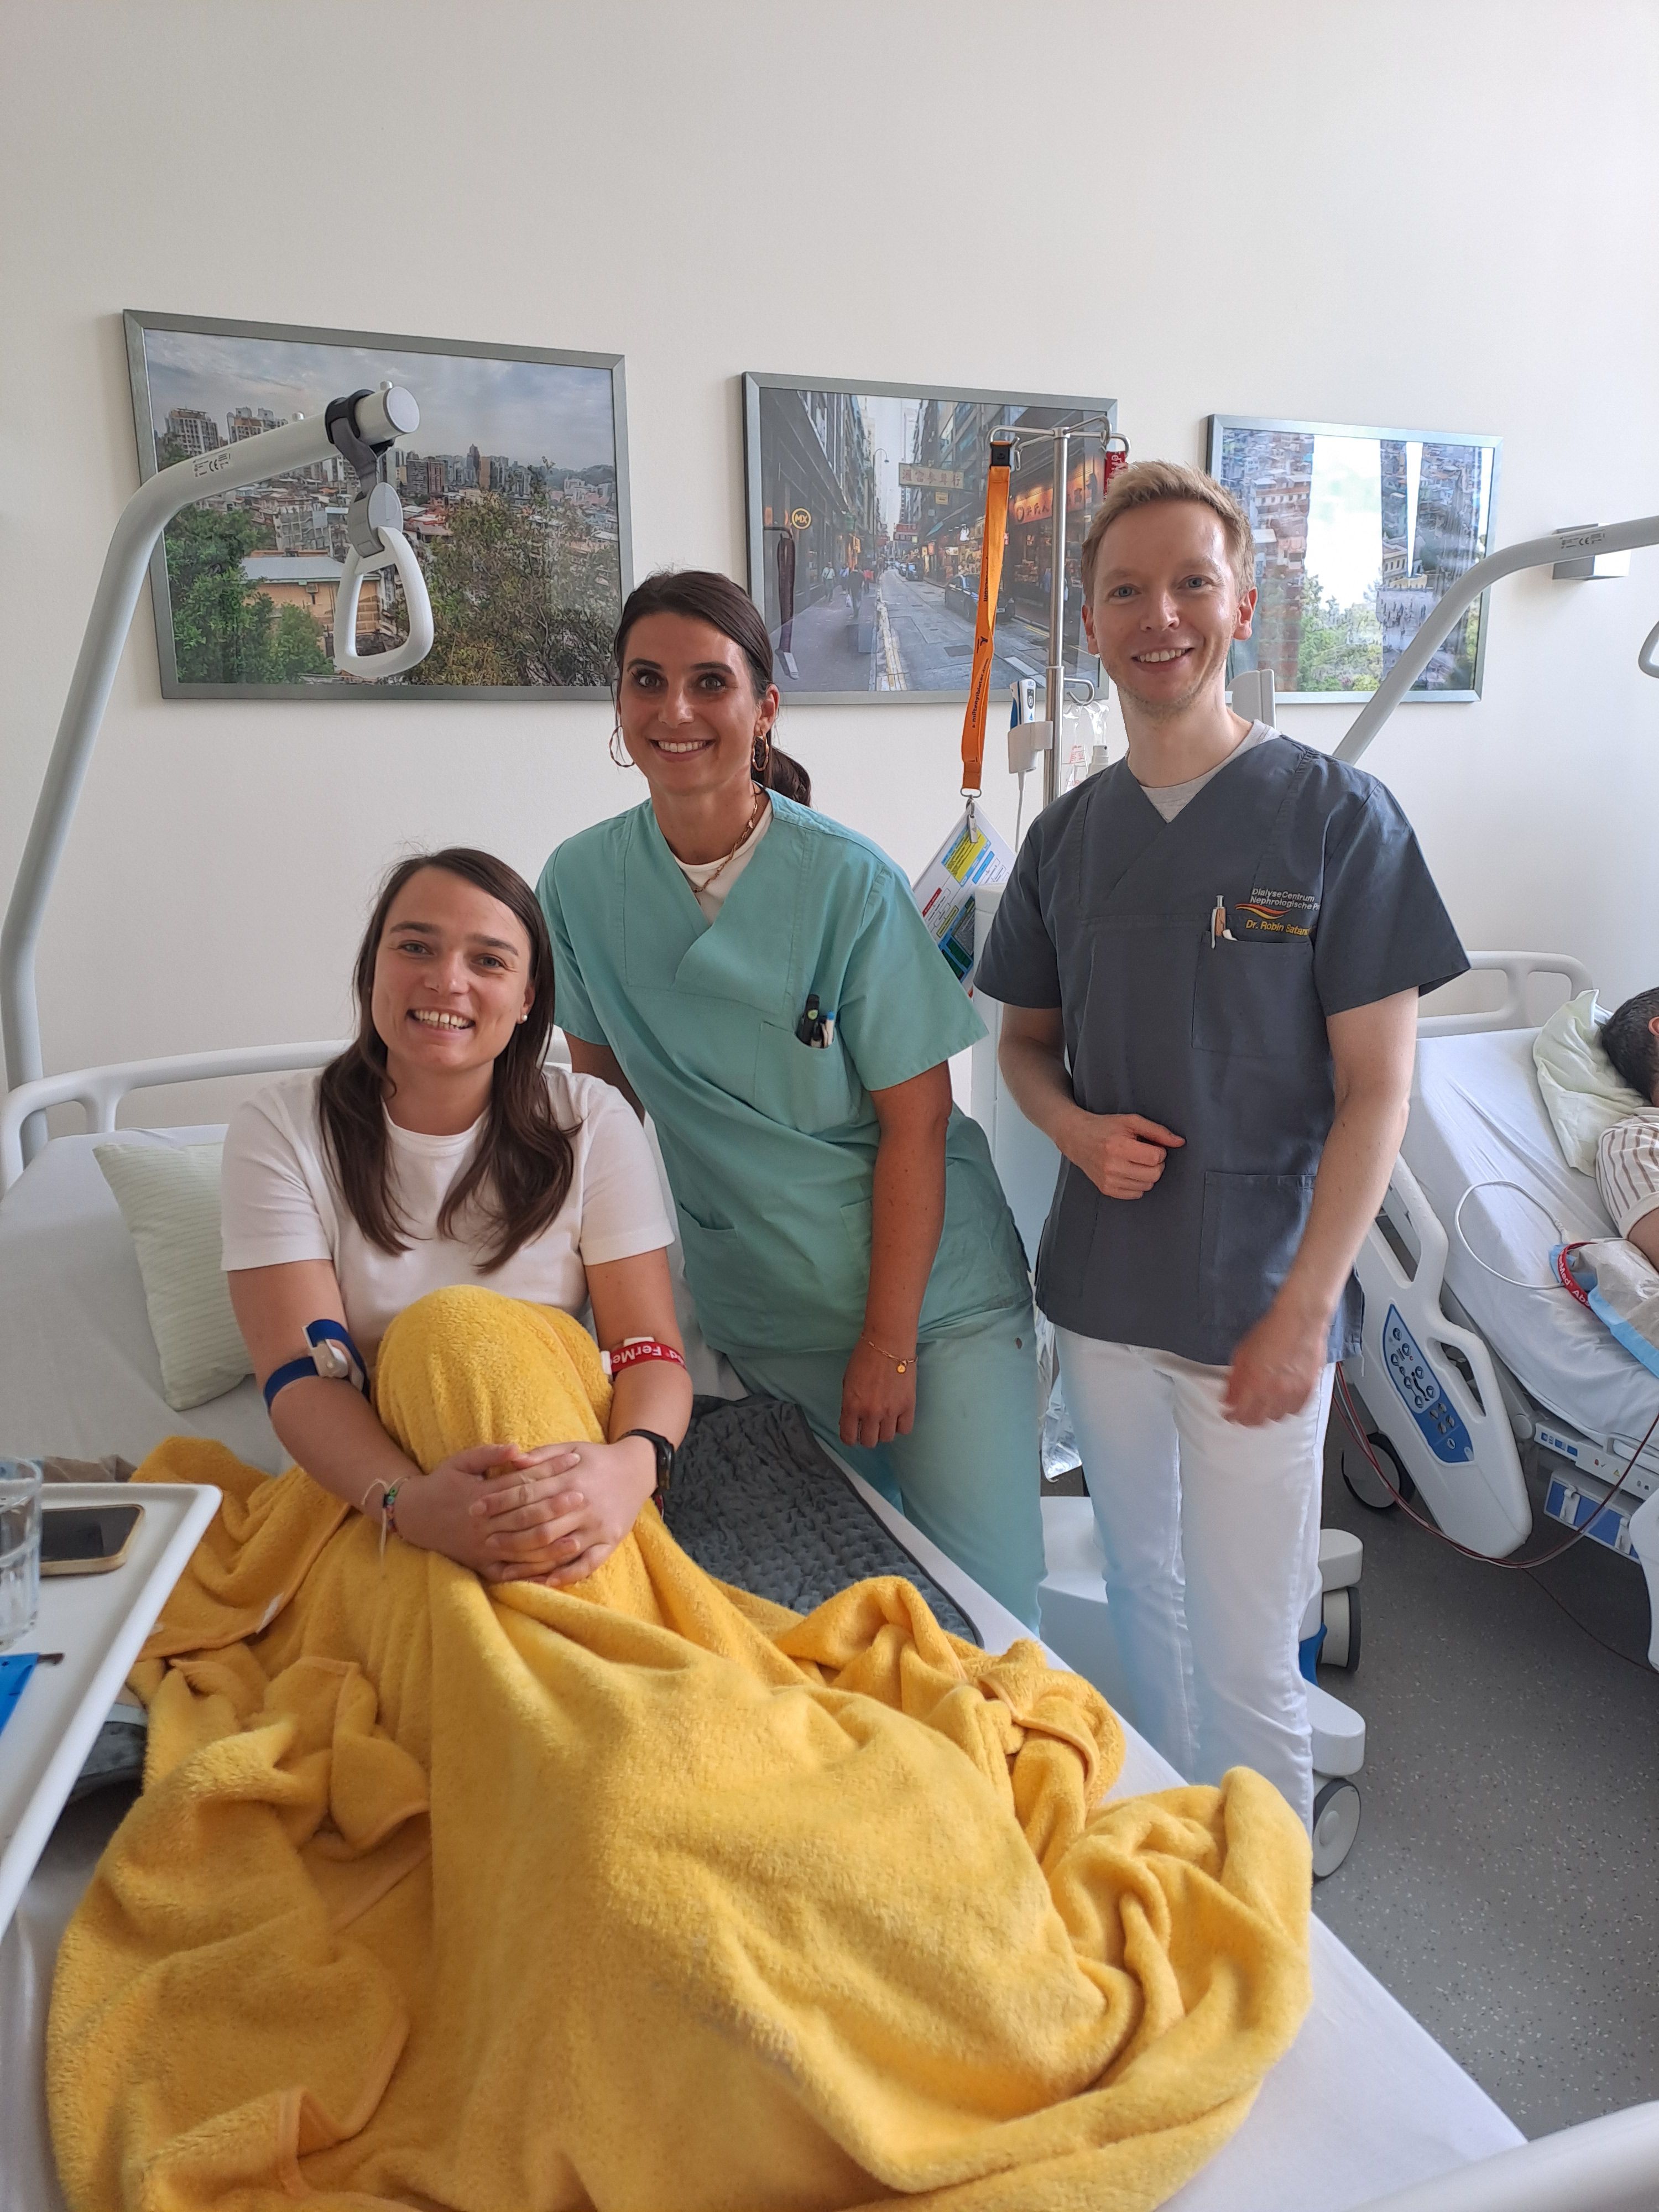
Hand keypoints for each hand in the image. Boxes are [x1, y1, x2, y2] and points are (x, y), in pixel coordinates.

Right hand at [392, 1442, 580, 1576]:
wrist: (413, 1516)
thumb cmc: (442, 1483)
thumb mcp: (461, 1462)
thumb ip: (490, 1455)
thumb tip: (520, 1450)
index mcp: (481, 1495)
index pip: (522, 1483)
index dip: (549, 1472)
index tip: (573, 1461)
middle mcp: (483, 1525)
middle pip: (525, 1517)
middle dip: (555, 1507)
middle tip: (583, 1497)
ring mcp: (482, 1548)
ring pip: (521, 1549)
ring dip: (550, 1546)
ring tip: (578, 1539)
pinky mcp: (481, 1566)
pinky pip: (509, 1573)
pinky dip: (531, 1573)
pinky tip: (553, 1570)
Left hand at [469, 1434, 658, 1586]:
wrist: (637, 1470)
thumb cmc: (596, 1458)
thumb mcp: (570, 1448)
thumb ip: (541, 1456)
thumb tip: (511, 1460)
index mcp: (571, 1479)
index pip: (528, 1493)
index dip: (499, 1501)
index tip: (475, 1508)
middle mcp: (584, 1504)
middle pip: (539, 1523)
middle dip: (507, 1533)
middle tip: (483, 1539)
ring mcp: (598, 1526)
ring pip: (558, 1547)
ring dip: (528, 1559)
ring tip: (503, 1566)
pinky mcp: (610, 1542)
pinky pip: (586, 1564)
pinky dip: (565, 1575)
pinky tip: (543, 1581)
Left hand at [839, 1336, 916, 1449]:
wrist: (888, 1342)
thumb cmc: (865, 1357)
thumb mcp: (847, 1381)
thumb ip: (848, 1404)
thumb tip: (851, 1421)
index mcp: (851, 1405)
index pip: (848, 1437)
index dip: (850, 1438)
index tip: (853, 1434)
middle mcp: (870, 1412)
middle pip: (869, 1442)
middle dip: (867, 1436)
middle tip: (868, 1426)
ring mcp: (890, 1411)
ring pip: (887, 1439)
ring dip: (884, 1431)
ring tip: (884, 1420)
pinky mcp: (908, 1406)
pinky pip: (905, 1429)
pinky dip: (900, 1426)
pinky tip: (897, 1417)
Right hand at [1064, 1111, 1183, 1199]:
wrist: (1078, 1138)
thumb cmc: (1105, 1128)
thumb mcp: (1131, 1121)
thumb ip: (1157, 1131)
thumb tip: (1180, 1142)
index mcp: (1118, 1146)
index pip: (1156, 1157)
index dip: (1159, 1150)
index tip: (1151, 1145)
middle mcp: (1112, 1166)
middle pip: (1154, 1174)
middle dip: (1156, 1164)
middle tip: (1146, 1154)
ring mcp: (1108, 1180)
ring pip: (1147, 1185)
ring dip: (1148, 1174)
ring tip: (1136, 1162)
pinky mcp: (1106, 1190)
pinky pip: (1136, 1194)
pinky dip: (1138, 1184)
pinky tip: (1129, 1171)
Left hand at [1223, 1299, 1329, 1426]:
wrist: (1299, 1320)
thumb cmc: (1271, 1331)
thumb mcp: (1242, 1353)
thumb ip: (1234, 1379)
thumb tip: (1228, 1398)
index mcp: (1254, 1382)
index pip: (1239, 1412)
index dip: (1231, 1416)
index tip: (1228, 1415)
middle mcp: (1273, 1391)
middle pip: (1257, 1420)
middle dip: (1246, 1420)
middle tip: (1242, 1415)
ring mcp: (1292, 1392)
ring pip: (1276, 1418)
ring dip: (1266, 1416)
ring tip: (1261, 1410)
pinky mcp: (1308, 1389)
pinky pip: (1295, 1410)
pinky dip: (1286, 1410)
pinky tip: (1280, 1404)